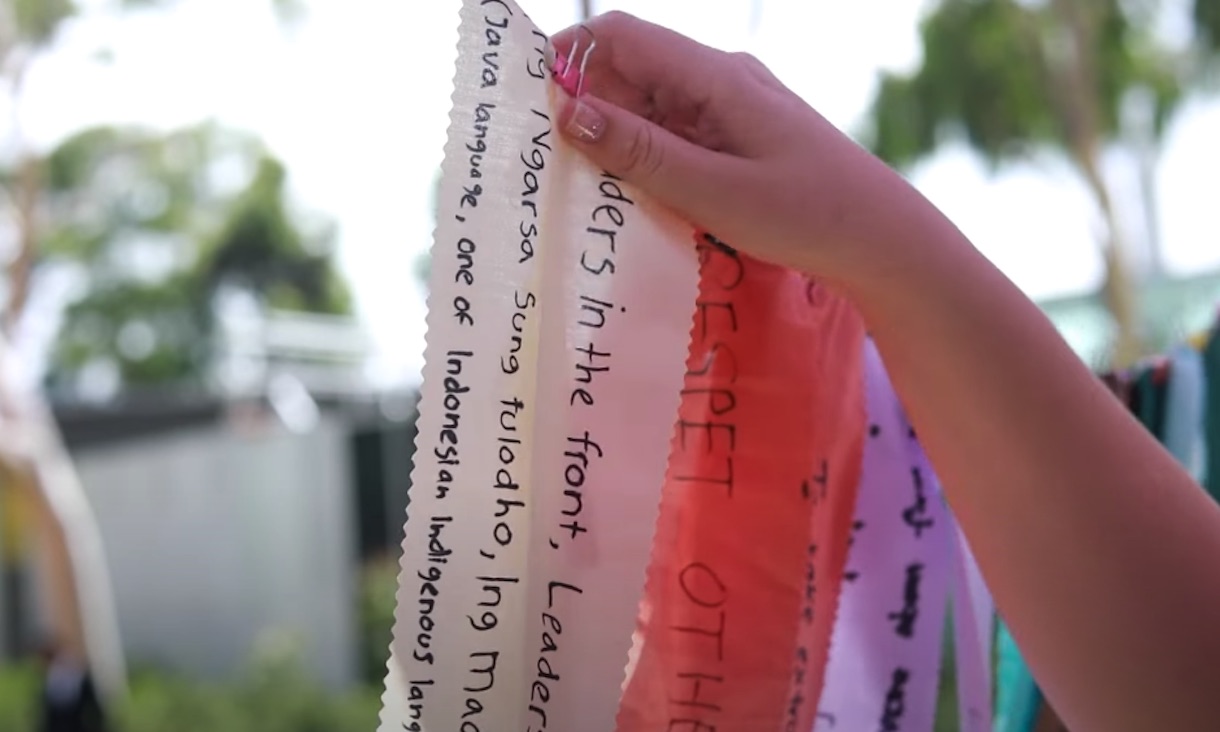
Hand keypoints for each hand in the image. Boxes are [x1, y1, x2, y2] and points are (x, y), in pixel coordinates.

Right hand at [549, 11, 906, 287]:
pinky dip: (649, 156)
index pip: (620, 36)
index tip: (533, 110)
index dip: (569, 59)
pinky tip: (638, 196)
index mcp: (715, 76)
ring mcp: (732, 106)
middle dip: (587, 107)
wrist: (881, 238)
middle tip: (553, 165)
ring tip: (591, 190)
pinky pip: (677, 132)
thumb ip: (640, 153)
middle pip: (630, 70)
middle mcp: (721, 79)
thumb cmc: (806, 214)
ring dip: (617, 138)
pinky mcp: (739, 135)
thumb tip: (568, 112)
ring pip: (650, 105)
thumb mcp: (713, 191)